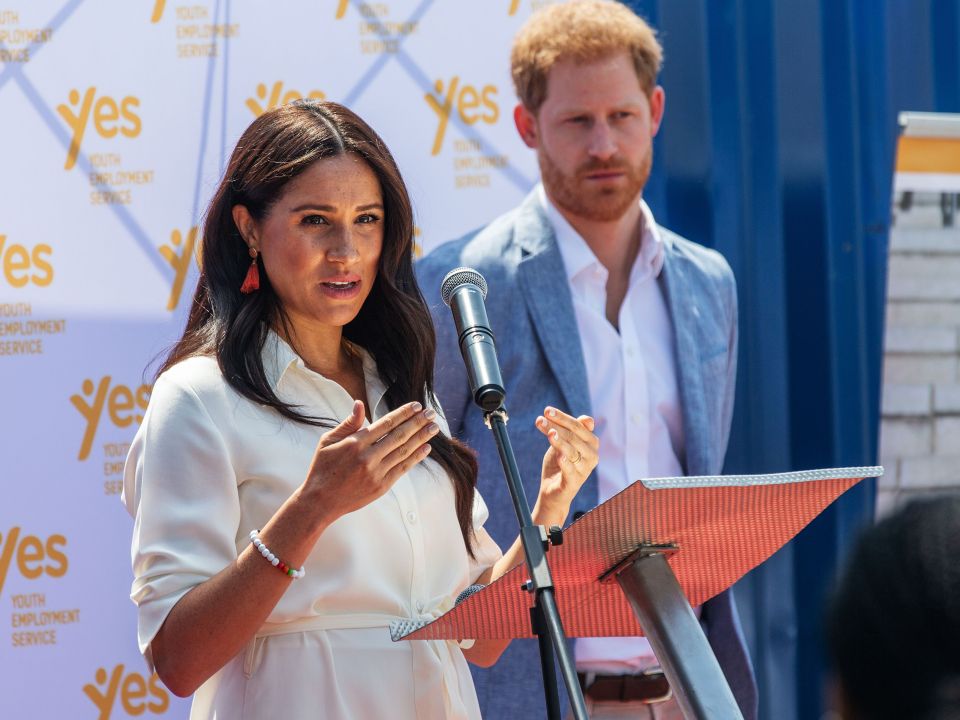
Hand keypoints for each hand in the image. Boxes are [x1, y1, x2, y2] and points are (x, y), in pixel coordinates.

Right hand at [302, 400, 439, 524]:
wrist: (320, 501)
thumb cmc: (322, 467)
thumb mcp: (328, 441)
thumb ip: (348, 423)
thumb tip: (360, 404)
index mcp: (355, 443)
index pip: (386, 423)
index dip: (403, 413)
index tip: (416, 406)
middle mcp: (368, 457)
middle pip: (399, 435)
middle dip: (417, 422)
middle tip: (431, 413)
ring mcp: (376, 473)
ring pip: (404, 451)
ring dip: (421, 438)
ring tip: (434, 427)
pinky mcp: (381, 486)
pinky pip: (402, 469)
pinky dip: (415, 457)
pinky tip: (425, 448)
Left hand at [534, 407, 597, 526]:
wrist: (552, 490)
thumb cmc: (559, 464)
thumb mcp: (562, 443)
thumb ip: (570, 431)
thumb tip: (587, 418)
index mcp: (591, 443)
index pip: (579, 426)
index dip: (563, 417)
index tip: (547, 411)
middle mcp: (592, 455)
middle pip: (574, 436)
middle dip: (557, 426)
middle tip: (541, 419)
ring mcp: (585, 470)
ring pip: (572, 451)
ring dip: (559, 441)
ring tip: (549, 433)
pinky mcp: (574, 483)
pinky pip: (571, 471)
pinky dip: (566, 463)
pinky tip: (560, 457)